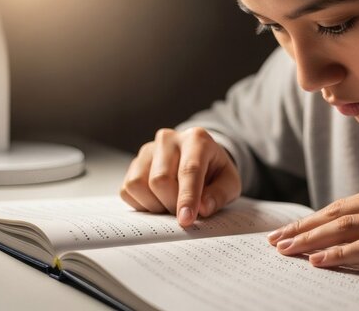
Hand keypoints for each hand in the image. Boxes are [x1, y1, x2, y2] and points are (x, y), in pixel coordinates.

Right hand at [120, 127, 240, 226]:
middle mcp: (169, 139)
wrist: (201, 160)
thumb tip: (203, 208)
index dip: (187, 198)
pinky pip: (128, 190)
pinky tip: (159, 201)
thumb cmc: (216, 172)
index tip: (186, 220)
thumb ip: (220, 194)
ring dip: (155, 205)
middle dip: (172, 204)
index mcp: (197, 139)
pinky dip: (142, 204)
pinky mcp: (134, 163)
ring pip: (139, 184)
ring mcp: (148, 150)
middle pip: (160, 180)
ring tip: (171, 204)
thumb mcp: (230, 183)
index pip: (189, 170)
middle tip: (184, 213)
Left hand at [267, 179, 358, 277]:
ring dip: (313, 240)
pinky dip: (341, 253)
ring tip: (287, 251)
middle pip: (338, 213)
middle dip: (303, 228)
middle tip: (276, 241)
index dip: (312, 219)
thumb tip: (345, 235)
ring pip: (348, 226)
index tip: (288, 231)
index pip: (343, 205)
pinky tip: (320, 261)